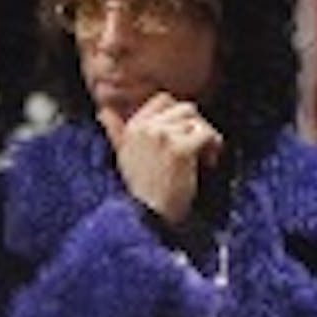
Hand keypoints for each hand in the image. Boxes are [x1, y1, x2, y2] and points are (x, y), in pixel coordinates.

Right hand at [99, 93, 222, 223]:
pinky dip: (213, 147)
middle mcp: (145, 128)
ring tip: (204, 157)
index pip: (163, 99)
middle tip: (200, 147)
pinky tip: (207, 163)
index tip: (183, 135)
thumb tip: (103, 112)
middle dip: (196, 125)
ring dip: (207, 137)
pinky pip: (206, 133)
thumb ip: (115, 131)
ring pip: (197, 120)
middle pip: (185, 107)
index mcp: (132, 127)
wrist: (149, 217)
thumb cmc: (141, 190)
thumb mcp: (123, 156)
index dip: (179, 115)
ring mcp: (162, 137)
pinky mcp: (179, 149)